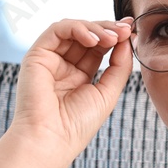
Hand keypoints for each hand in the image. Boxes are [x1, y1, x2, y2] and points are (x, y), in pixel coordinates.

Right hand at [10, 17, 133, 164]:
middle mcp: (63, 66)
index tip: (130, 31)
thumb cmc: (77, 125)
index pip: (98, 48)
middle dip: (108, 29)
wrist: (51, 139)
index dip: (114, 37)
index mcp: (79, 76)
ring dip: (95, 28)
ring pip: (73, 29)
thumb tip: (127, 40)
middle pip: (87, 35)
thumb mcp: (107, 93)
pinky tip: (93, 39)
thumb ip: (119, 66)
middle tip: (125, 30)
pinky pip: (57, 30)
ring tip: (112, 37)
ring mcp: (49, 59)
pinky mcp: (37, 55)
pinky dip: (77, 28)